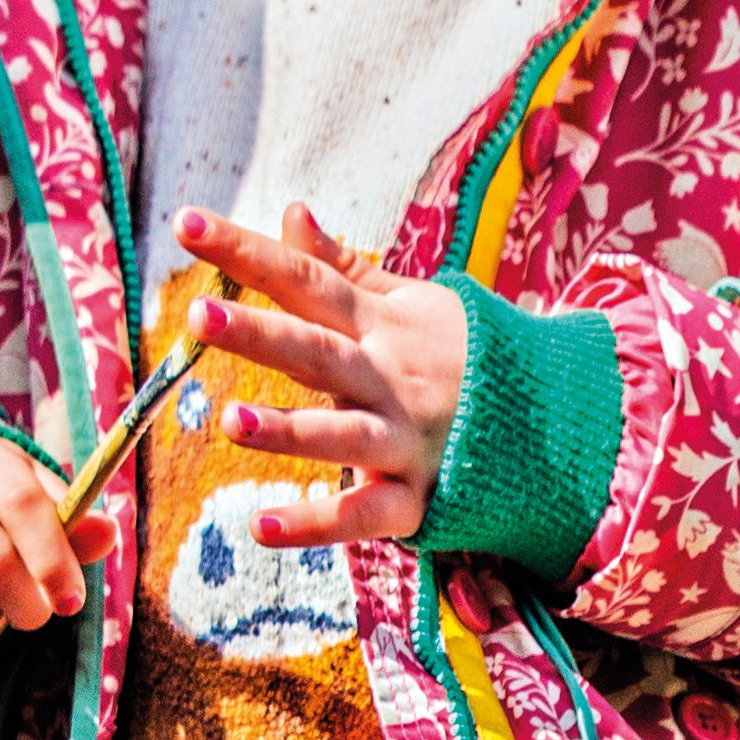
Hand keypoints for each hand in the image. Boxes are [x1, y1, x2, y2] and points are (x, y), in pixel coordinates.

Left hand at [178, 209, 472, 552]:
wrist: (554, 421)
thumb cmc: (463, 357)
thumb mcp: (410, 302)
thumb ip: (343, 268)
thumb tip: (291, 213)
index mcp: (380, 324)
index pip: (305, 279)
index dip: (247, 252)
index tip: (185, 225)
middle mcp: (388, 378)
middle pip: (318, 351)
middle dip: (261, 335)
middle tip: (201, 316)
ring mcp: (403, 440)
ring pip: (341, 434)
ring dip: (288, 431)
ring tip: (230, 423)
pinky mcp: (416, 499)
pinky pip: (363, 514)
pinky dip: (317, 523)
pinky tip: (262, 526)